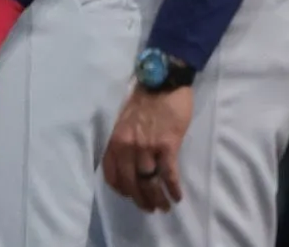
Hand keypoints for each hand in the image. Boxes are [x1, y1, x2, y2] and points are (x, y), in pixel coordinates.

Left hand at [103, 84, 191, 212]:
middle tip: (150, 208)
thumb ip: (124, 139)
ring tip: (164, 206)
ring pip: (149, 181)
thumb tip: (127, 159)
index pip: (111, 172)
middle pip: (131, 181)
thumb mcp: (124, 119)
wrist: (162, 81)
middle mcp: (127, 145)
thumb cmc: (144, 98)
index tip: (129, 196)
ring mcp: (147, 146)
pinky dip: (173, 188)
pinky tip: (177, 196)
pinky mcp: (167, 144)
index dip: (120, 188)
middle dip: (141, 199)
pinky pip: (169, 174)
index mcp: (115, 138)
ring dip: (157, 198)